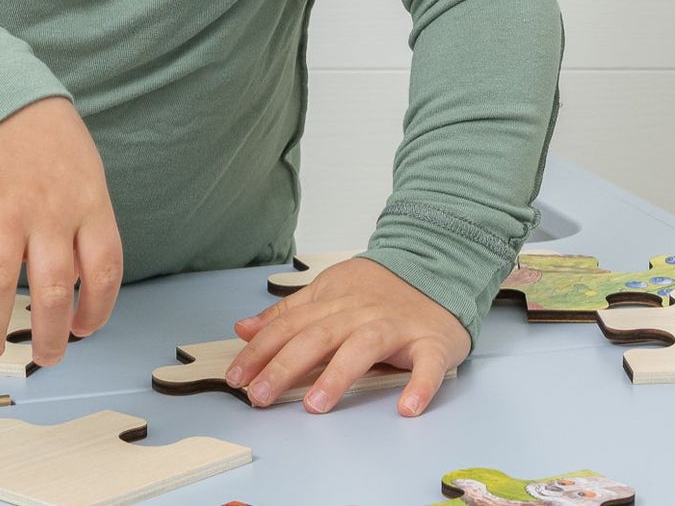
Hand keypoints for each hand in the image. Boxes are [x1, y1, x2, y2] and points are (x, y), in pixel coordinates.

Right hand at [0, 96, 122, 366]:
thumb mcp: (84, 172)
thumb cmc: (45, 141)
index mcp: (87, 201)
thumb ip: (84, 224)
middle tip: (45, 357)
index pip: (104, 269)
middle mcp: (47, 208)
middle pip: (53, 290)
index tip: (84, 330)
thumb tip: (77, 289)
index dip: (97, 310)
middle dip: (50, 336)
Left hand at [225, 257, 469, 416]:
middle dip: (285, 366)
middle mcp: (360, 313)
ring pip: (364, 347)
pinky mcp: (432, 344)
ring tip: (315, 405)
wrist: (437, 266)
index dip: (260, 351)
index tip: (236, 378)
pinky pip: (427, 366)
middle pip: (318, 337)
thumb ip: (287, 313)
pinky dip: (419, 386)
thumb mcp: (327, 292)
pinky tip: (407, 408)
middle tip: (259, 397)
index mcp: (333, 302)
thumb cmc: (378, 289)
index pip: (289, 326)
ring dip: (338, 375)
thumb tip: (243, 328)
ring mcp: (396, 327)